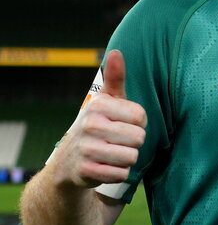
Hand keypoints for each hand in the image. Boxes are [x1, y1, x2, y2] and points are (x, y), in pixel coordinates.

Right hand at [54, 50, 146, 187]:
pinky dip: (118, 173)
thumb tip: (117, 51)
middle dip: (133, 143)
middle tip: (116, 141)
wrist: (69, 162)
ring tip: (111, 153)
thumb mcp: (106, 101)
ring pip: (132, 157)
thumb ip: (115, 78)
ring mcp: (86, 149)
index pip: (141, 117)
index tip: (123, 124)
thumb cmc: (97, 127)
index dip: (137, 124)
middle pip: (139, 138)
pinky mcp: (87, 171)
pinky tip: (105, 167)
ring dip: (126, 158)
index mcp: (98, 105)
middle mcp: (90, 125)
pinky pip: (122, 173)